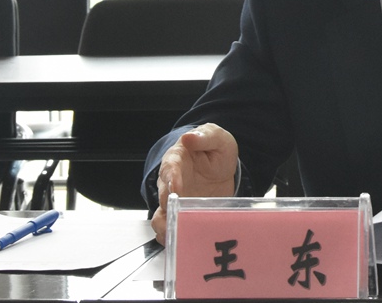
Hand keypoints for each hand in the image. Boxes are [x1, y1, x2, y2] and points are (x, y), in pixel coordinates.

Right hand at [151, 123, 238, 244]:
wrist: (220, 166)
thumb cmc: (214, 149)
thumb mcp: (216, 138)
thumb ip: (205, 137)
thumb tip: (189, 137)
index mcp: (177, 159)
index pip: (170, 168)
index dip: (171, 179)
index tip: (175, 189)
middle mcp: (171, 181)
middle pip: (162, 196)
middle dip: (167, 209)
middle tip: (177, 217)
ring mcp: (175, 201)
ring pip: (161, 216)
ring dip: (166, 227)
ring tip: (177, 236)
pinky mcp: (182, 214)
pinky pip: (173, 228)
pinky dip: (175, 237)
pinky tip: (184, 244)